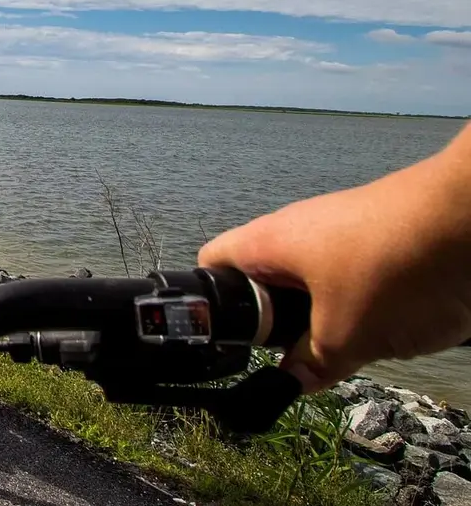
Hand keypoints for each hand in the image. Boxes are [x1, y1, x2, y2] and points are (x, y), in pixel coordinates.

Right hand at [199, 151, 470, 392]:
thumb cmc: (394, 268)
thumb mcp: (347, 335)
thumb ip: (313, 363)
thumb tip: (292, 380)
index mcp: (268, 243)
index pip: (212, 265)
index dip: (214, 306)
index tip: (235, 344)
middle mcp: (297, 228)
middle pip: (267, 279)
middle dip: (283, 322)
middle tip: (304, 354)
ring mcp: (340, 226)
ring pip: (315, 280)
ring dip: (329, 313)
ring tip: (356, 340)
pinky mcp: (378, 231)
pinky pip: (355, 273)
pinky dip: (367, 299)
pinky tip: (395, 319)